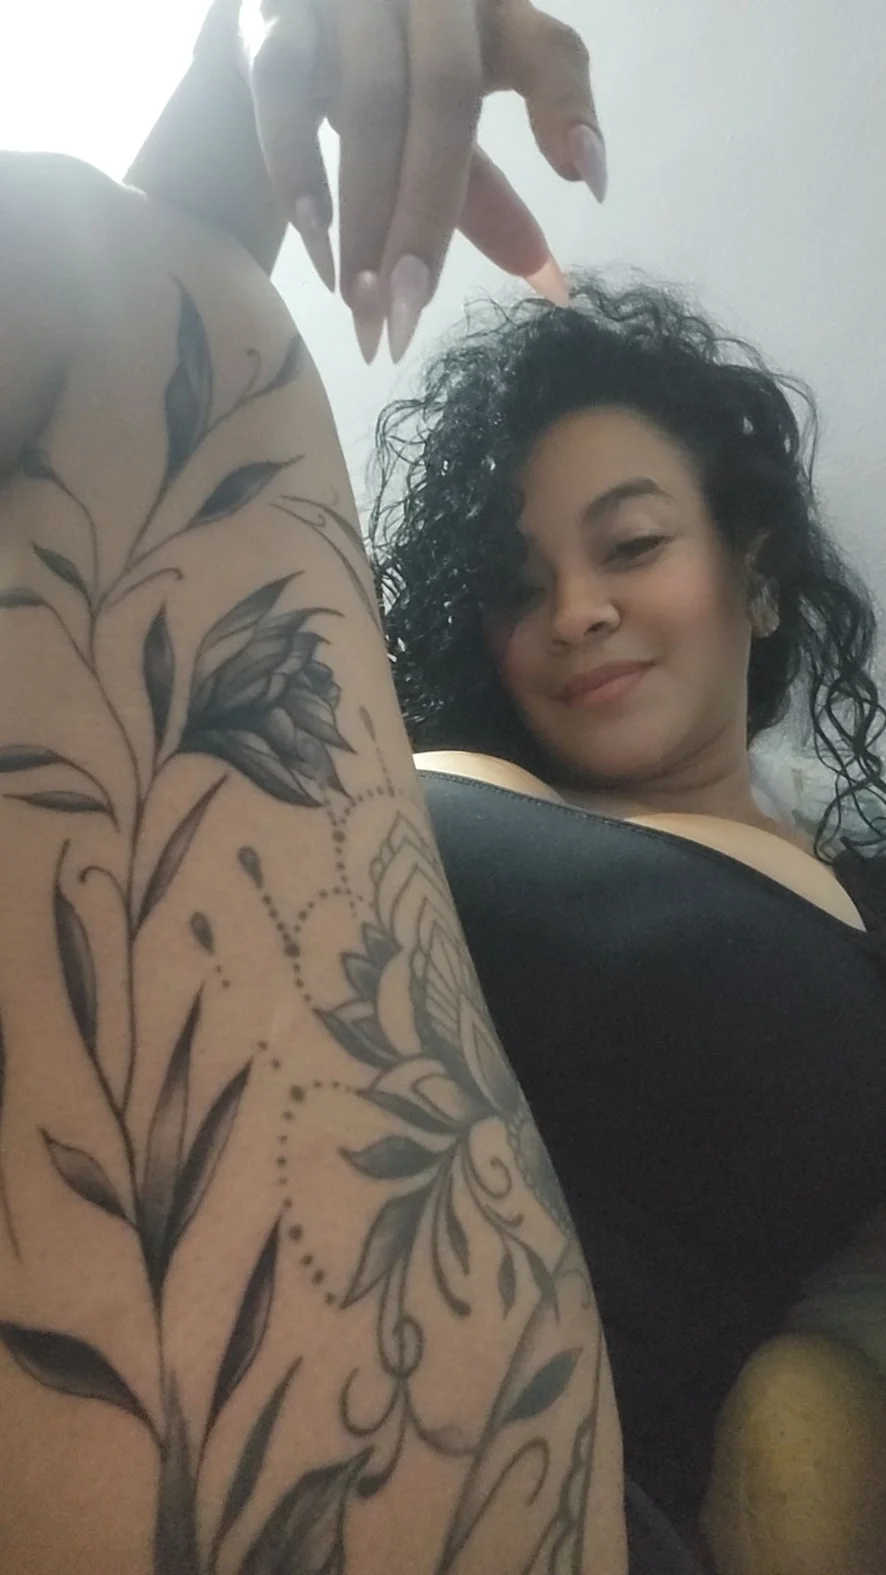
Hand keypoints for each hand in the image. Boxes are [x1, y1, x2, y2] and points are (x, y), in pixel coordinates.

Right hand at [235, 0, 604, 360]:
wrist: (276, 12)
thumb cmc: (383, 73)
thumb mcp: (441, 122)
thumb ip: (486, 196)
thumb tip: (554, 288)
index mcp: (489, 12)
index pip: (548, 50)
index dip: (568, 109)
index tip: (587, 186)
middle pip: (444, 99)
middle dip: (427, 218)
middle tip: (409, 321)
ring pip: (366, 107)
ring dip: (365, 220)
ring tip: (364, 308)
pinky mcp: (274, 11)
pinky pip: (281, 88)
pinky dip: (297, 172)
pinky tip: (317, 247)